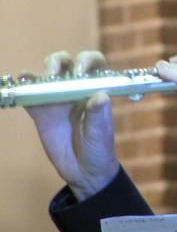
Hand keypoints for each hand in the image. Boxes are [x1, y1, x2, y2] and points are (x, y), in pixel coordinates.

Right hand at [25, 51, 119, 201]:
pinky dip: (24, 87)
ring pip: (48, 75)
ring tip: (43, 79)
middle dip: (59, 62)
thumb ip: (99, 115)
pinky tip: (21, 82)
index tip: (80, 72)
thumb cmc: (99, 148)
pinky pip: (31, 95)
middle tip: (55, 75)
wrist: (84, 170)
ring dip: (43, 71)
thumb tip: (100, 96)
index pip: (94, 63)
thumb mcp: (101, 133)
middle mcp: (76, 89)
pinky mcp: (41, 112)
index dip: (87, 60)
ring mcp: (57, 99)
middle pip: (66, 63)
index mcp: (95, 89)